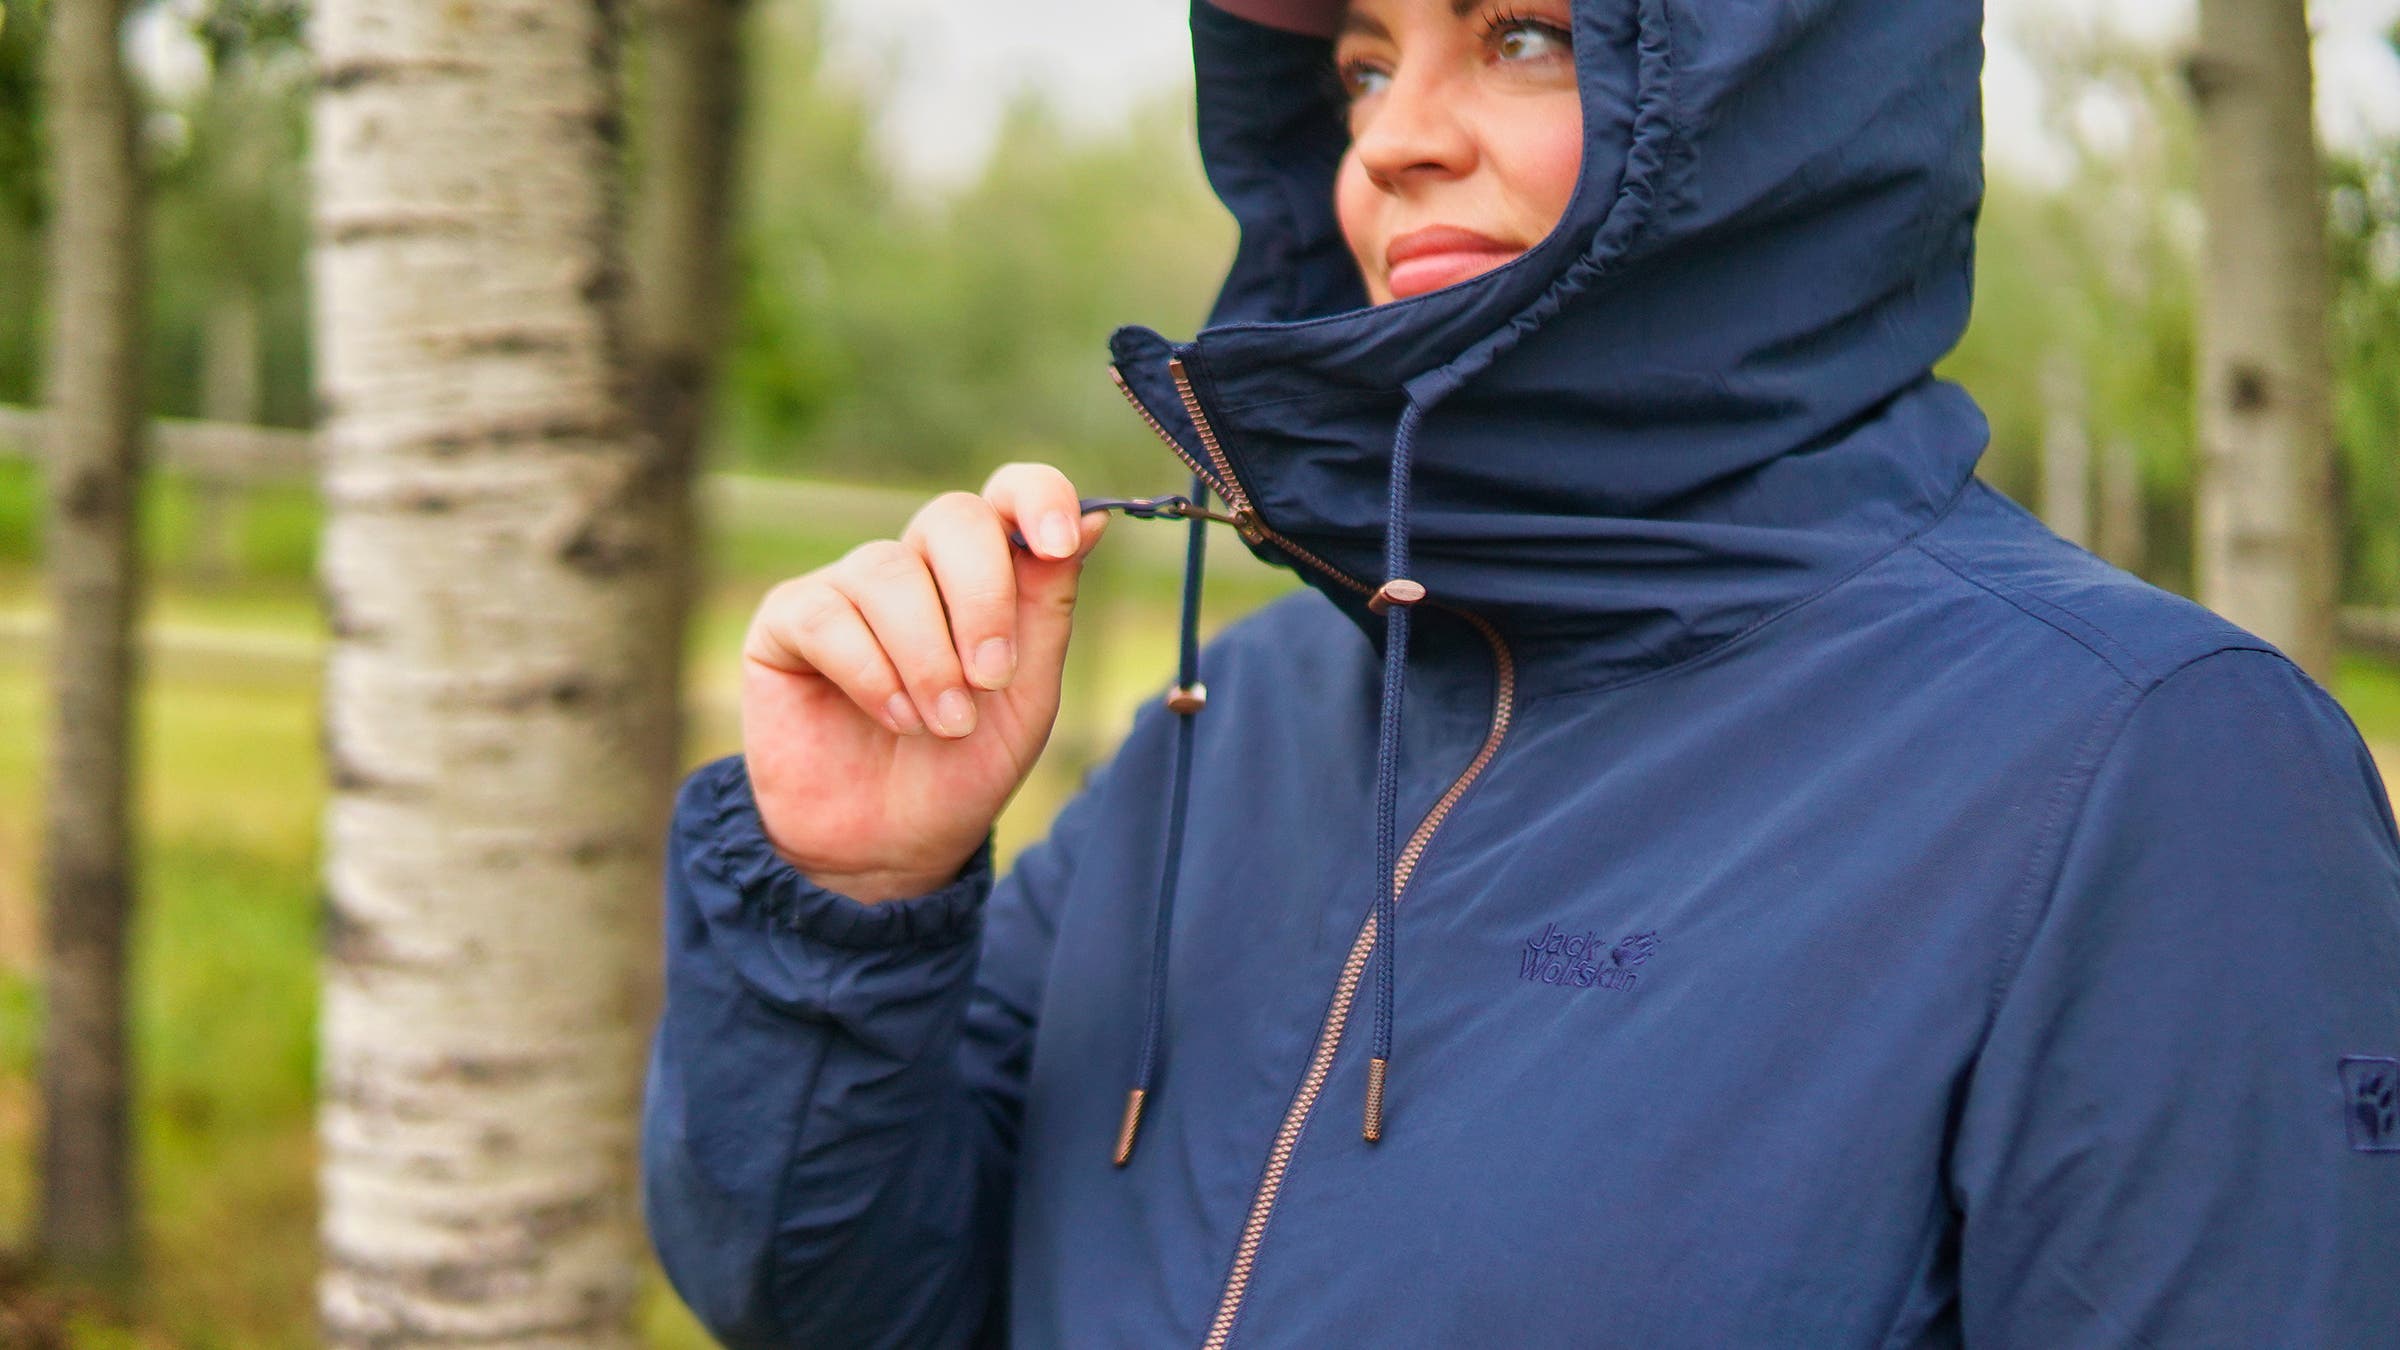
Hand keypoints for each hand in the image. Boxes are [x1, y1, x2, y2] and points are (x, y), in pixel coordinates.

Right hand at [738, 463, 1107, 902]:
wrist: (886, 848)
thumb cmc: (960, 769)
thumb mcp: (1026, 696)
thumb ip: (1048, 608)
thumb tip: (1090, 520)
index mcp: (982, 573)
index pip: (1009, 494)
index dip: (1036, 498)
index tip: (1058, 543)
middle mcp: (915, 565)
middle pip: (952, 518)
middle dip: (983, 599)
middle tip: (991, 679)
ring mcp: (847, 588)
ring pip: (890, 574)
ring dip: (928, 658)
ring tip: (943, 724)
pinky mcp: (788, 620)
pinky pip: (829, 616)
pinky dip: (872, 673)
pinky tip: (892, 718)